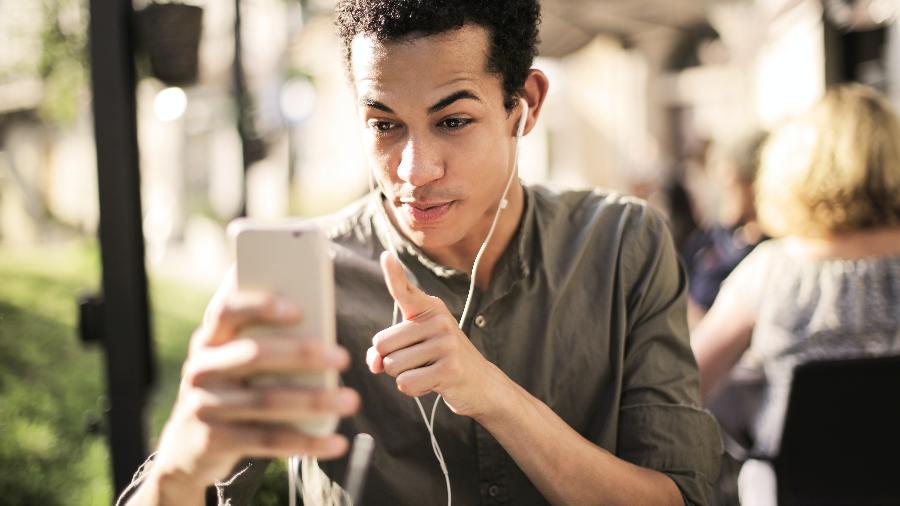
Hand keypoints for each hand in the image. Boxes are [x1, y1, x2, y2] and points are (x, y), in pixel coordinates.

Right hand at [144, 273, 359, 499]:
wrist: (188, 448)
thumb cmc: (232, 389)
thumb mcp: (236, 361)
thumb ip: (265, 341)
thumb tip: (322, 321)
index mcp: (209, 340)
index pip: (226, 311)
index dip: (260, 306)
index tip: (299, 309)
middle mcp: (201, 369)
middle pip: (254, 355)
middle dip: (302, 354)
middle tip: (343, 358)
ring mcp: (204, 406)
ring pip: (267, 400)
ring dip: (314, 400)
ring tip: (351, 400)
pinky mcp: (213, 441)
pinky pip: (268, 441)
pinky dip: (307, 442)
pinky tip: (337, 442)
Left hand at [366, 251, 506, 418]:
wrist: (480, 384)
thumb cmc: (438, 362)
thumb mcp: (412, 349)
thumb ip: (385, 351)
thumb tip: (374, 362)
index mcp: (430, 309)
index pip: (405, 290)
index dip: (393, 274)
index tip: (386, 255)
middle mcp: (439, 320)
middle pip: (382, 343)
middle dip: (391, 360)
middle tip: (419, 361)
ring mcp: (446, 343)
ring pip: (392, 366)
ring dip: (403, 375)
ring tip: (428, 371)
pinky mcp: (450, 368)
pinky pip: (406, 383)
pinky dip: (413, 389)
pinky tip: (433, 383)